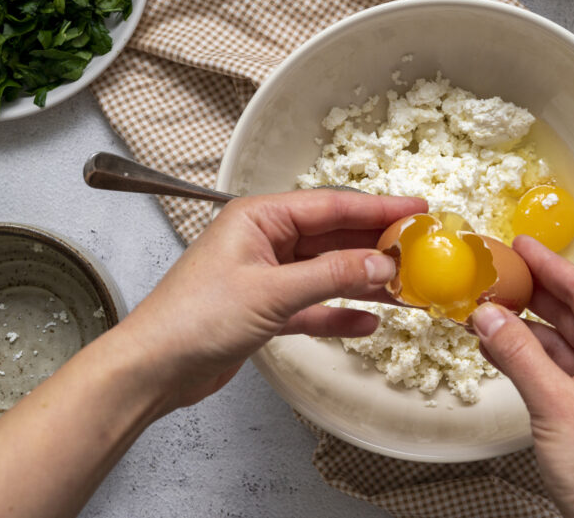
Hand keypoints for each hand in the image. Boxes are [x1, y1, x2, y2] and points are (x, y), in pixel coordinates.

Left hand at [117, 190, 426, 412]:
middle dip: (377, 248)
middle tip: (419, 253)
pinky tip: (368, 322)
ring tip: (405, 290)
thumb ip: (331, 275)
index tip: (416, 209)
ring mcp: (266, 276)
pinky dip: (339, 313)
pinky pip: (314, 306)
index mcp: (260, 217)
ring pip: (328, 273)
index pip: (332, 205)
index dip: (378, 208)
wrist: (153, 369)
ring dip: (364, 282)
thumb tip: (382, 263)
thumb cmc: (194, 317)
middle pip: (334, 238)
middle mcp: (265, 241)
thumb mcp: (272, 291)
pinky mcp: (265, 311)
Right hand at [471, 236, 573, 517]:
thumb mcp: (555, 405)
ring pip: (560, 340)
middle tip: (500, 269)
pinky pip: (554, 367)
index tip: (524, 246)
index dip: (554, 266)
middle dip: (535, 292)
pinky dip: (526, 355)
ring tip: (488, 306)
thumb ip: (518, 354)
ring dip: (524, 326)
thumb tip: (489, 315)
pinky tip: (498, 344)